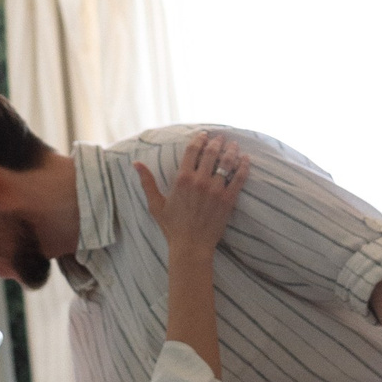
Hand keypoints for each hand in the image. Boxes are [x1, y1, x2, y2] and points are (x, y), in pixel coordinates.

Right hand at [135, 131, 249, 249]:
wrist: (191, 246)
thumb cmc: (172, 226)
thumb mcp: (156, 204)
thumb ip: (147, 182)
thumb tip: (136, 163)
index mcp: (182, 179)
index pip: (193, 150)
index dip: (199, 139)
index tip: (204, 135)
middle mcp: (200, 181)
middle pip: (211, 153)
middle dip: (217, 142)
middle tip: (221, 137)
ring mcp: (216, 190)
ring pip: (227, 162)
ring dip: (231, 150)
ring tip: (234, 145)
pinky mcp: (228, 200)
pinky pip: (239, 178)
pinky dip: (244, 166)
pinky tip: (246, 159)